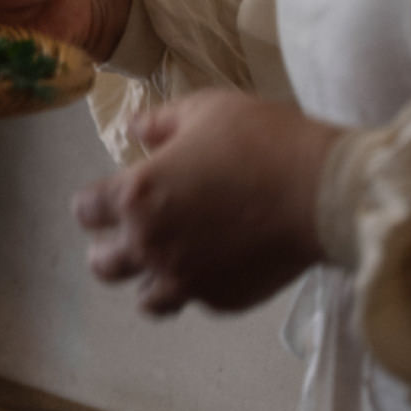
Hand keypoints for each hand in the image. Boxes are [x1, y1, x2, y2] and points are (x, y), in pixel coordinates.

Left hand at [73, 90, 342, 315]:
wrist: (324, 193)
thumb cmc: (262, 141)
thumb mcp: (205, 110)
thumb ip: (160, 122)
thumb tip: (135, 130)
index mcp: (136, 196)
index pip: (86, 211)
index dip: (93, 205)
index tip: (105, 200)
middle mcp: (150, 244)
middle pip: (103, 264)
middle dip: (109, 249)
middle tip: (128, 236)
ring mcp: (185, 278)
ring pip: (145, 299)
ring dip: (148, 280)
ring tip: (165, 263)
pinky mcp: (222, 300)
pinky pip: (195, 300)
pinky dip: (198, 286)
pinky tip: (215, 266)